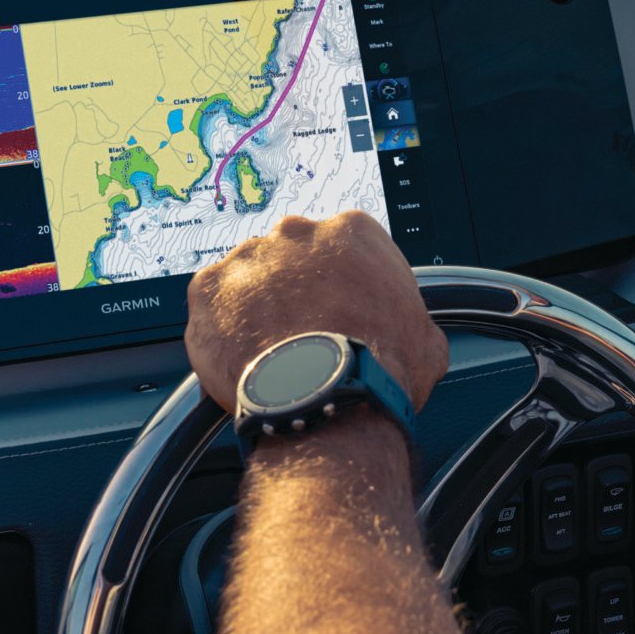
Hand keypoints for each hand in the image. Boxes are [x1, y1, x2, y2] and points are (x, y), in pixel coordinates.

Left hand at [185, 212, 448, 414]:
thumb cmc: (381, 372)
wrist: (329, 401)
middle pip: (291, 258)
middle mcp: (297, 233)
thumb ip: (409, 318)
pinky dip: (220, 328)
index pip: (340, 248)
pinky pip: (211, 305)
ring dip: (255, 308)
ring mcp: (249, 258)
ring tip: (269, 353)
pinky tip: (241, 358)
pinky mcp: (209, 290)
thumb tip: (413, 334)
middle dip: (293, 291)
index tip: (334, 310)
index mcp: (352, 232)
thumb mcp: (425, 339)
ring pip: (249, 279)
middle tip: (302, 333)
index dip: (336, 285)